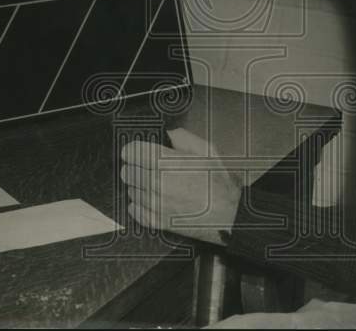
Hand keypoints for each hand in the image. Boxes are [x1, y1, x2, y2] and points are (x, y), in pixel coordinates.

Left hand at [120, 128, 241, 245]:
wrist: (228, 213)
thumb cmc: (219, 183)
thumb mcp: (206, 150)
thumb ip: (182, 137)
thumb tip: (167, 134)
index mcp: (164, 162)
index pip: (130, 151)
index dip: (134, 150)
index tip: (137, 151)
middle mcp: (155, 182)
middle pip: (127, 171)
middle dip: (135, 167)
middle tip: (148, 168)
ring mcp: (154, 204)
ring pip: (130, 191)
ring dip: (138, 186)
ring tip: (155, 185)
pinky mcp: (156, 221)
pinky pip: (134, 210)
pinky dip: (139, 205)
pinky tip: (153, 200)